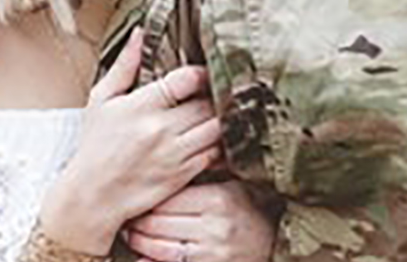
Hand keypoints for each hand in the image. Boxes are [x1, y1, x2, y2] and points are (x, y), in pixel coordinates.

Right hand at [37, 29, 221, 253]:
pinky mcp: (183, 174)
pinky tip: (217, 137)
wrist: (92, 196)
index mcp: (141, 105)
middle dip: (214, 95)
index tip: (201, 74)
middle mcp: (160, 128)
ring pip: (217, 127)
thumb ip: (124, 66)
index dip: (201, 73)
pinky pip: (215, 153)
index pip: (187, 79)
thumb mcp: (101, 101)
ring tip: (220, 112)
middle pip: (207, 102)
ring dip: (221, 118)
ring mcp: (174, 153)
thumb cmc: (95, 146)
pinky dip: (221, 143)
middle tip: (217, 92)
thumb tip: (140, 33)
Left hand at [124, 181, 276, 261]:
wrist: (278, 245)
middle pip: (158, 222)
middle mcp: (215, 228)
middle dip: (137, 221)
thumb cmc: (251, 212)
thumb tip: (172, 154)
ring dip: (139, 242)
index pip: (168, 198)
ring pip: (158, 247)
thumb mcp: (234, 187)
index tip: (138, 196)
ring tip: (133, 235)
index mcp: (219, 200)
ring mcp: (211, 254)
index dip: (148, 198)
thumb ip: (206, 174)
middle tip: (129, 216)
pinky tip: (142, 258)